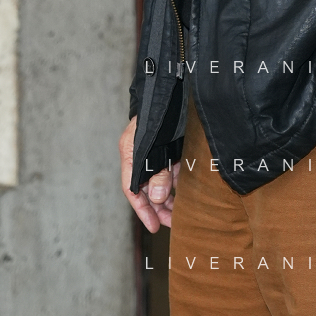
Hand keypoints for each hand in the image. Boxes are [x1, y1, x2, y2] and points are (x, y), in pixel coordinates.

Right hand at [119, 116, 180, 232]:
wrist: (168, 89)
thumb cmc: (158, 115)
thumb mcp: (156, 147)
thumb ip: (157, 172)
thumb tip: (157, 198)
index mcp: (130, 153)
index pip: (132, 189)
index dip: (142, 210)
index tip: (153, 227)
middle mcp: (140, 155)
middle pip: (146, 188)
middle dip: (158, 207)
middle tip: (171, 223)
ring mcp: (155, 151)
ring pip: (160, 180)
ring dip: (168, 197)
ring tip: (179, 213)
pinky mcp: (168, 146)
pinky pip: (171, 169)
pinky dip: (176, 181)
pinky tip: (184, 193)